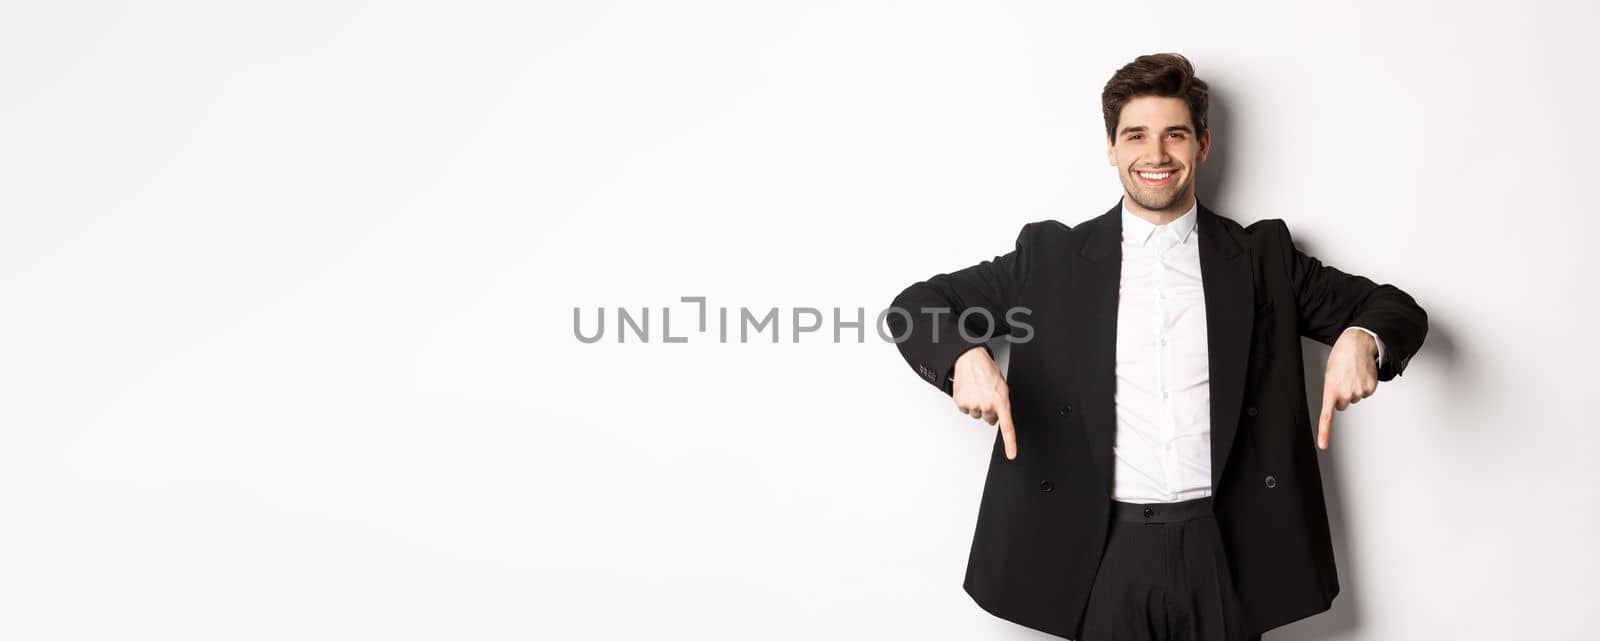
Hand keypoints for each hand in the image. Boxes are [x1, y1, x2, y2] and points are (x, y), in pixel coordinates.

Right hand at [951, 346, 1015, 459]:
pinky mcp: (962, 404)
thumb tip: (996, 419)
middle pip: (989, 419)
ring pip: (977, 415)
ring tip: (977, 391)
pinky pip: (966, 410)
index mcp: (1001, 401)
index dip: (1010, 443)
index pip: (1007, 426)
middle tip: (987, 396)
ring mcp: (974, 405)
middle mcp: (987, 405)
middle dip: (989, 410)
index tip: (1011, 454)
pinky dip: (967, 403)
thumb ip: (1001, 404)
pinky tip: (969, 391)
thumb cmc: (986, 371)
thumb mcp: (1001, 387)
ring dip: (977, 406)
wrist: (970, 360)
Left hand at [1317, 328, 1379, 449]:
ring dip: (1353, 388)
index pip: (1327, 416)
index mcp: (1330, 391)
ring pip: (1355, 398)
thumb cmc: (1340, 358)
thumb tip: (1337, 402)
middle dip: (1342, 394)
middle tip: (1343, 380)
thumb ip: (1331, 391)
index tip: (1323, 445)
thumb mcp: (1329, 375)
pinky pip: (1365, 393)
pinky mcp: (1370, 389)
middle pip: (1343, 405)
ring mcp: (1359, 392)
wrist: (1357, 344)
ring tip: (1352, 374)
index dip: (1324, 432)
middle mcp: (1345, 394)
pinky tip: (1361, 375)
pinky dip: (1364, 385)